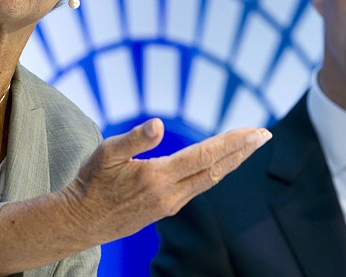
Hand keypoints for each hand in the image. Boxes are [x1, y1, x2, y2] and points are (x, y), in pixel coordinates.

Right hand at [62, 118, 270, 243]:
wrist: (81, 221)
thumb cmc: (91, 182)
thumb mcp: (106, 153)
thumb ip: (135, 138)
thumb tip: (159, 124)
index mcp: (158, 177)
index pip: (205, 156)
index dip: (232, 143)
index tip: (255, 133)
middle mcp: (171, 194)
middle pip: (216, 170)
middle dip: (242, 151)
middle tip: (265, 135)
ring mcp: (170, 204)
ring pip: (210, 180)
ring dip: (232, 161)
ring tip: (248, 146)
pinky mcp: (166, 208)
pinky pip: (198, 187)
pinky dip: (215, 171)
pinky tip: (219, 163)